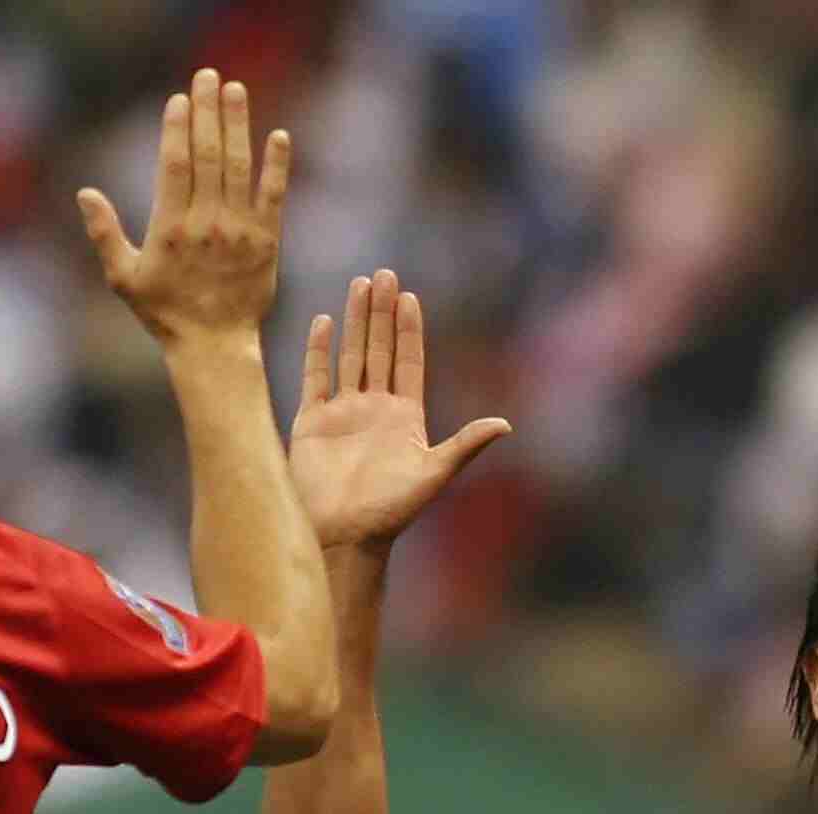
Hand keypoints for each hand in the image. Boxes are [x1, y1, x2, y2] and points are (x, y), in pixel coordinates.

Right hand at [76, 69, 287, 346]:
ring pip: (239, 167)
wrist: (214, 345)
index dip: (178, 128)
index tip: (180, 99)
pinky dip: (276, 166)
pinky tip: (278, 135)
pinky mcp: (266, 242)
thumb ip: (104, 233)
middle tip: (208, 75)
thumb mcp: (123, 278)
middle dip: (207, 111)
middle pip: (208, 154)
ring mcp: (238, 231)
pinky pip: (274, 196)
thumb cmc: (164, 313)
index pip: (174, 165)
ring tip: (236, 90)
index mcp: (169, 229)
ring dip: (239, 124)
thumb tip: (85, 192)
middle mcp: (206, 224)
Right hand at [289, 271, 510, 551]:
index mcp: (405, 417)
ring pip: (349, 356)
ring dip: (353, 322)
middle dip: (381, 313)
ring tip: (358, 284)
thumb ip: (465, 445)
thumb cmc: (391, 511)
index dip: (410, 329)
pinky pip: (314, 379)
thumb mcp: (434, 474)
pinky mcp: (311, 422)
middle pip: (379, 350)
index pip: (409, 361)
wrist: (344, 535)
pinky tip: (322, 322)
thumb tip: (505, 425)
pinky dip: (317, 351)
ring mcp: (342, 413)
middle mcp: (374, 409)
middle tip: (383, 273)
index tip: (410, 296)